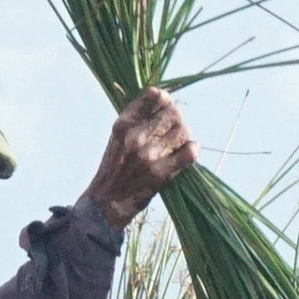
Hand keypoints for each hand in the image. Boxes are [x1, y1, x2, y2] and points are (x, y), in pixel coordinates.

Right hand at [85, 88, 196, 228]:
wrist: (106, 202)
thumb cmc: (115, 167)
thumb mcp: (118, 136)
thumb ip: (138, 119)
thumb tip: (165, 101)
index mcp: (124, 124)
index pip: (153, 95)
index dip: (165, 99)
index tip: (166, 107)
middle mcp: (136, 136)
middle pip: (173, 112)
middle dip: (177, 120)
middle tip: (174, 131)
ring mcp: (149, 155)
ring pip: (183, 131)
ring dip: (184, 137)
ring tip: (177, 145)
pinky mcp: (161, 173)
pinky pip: (189, 153)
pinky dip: (192, 150)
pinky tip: (188, 153)